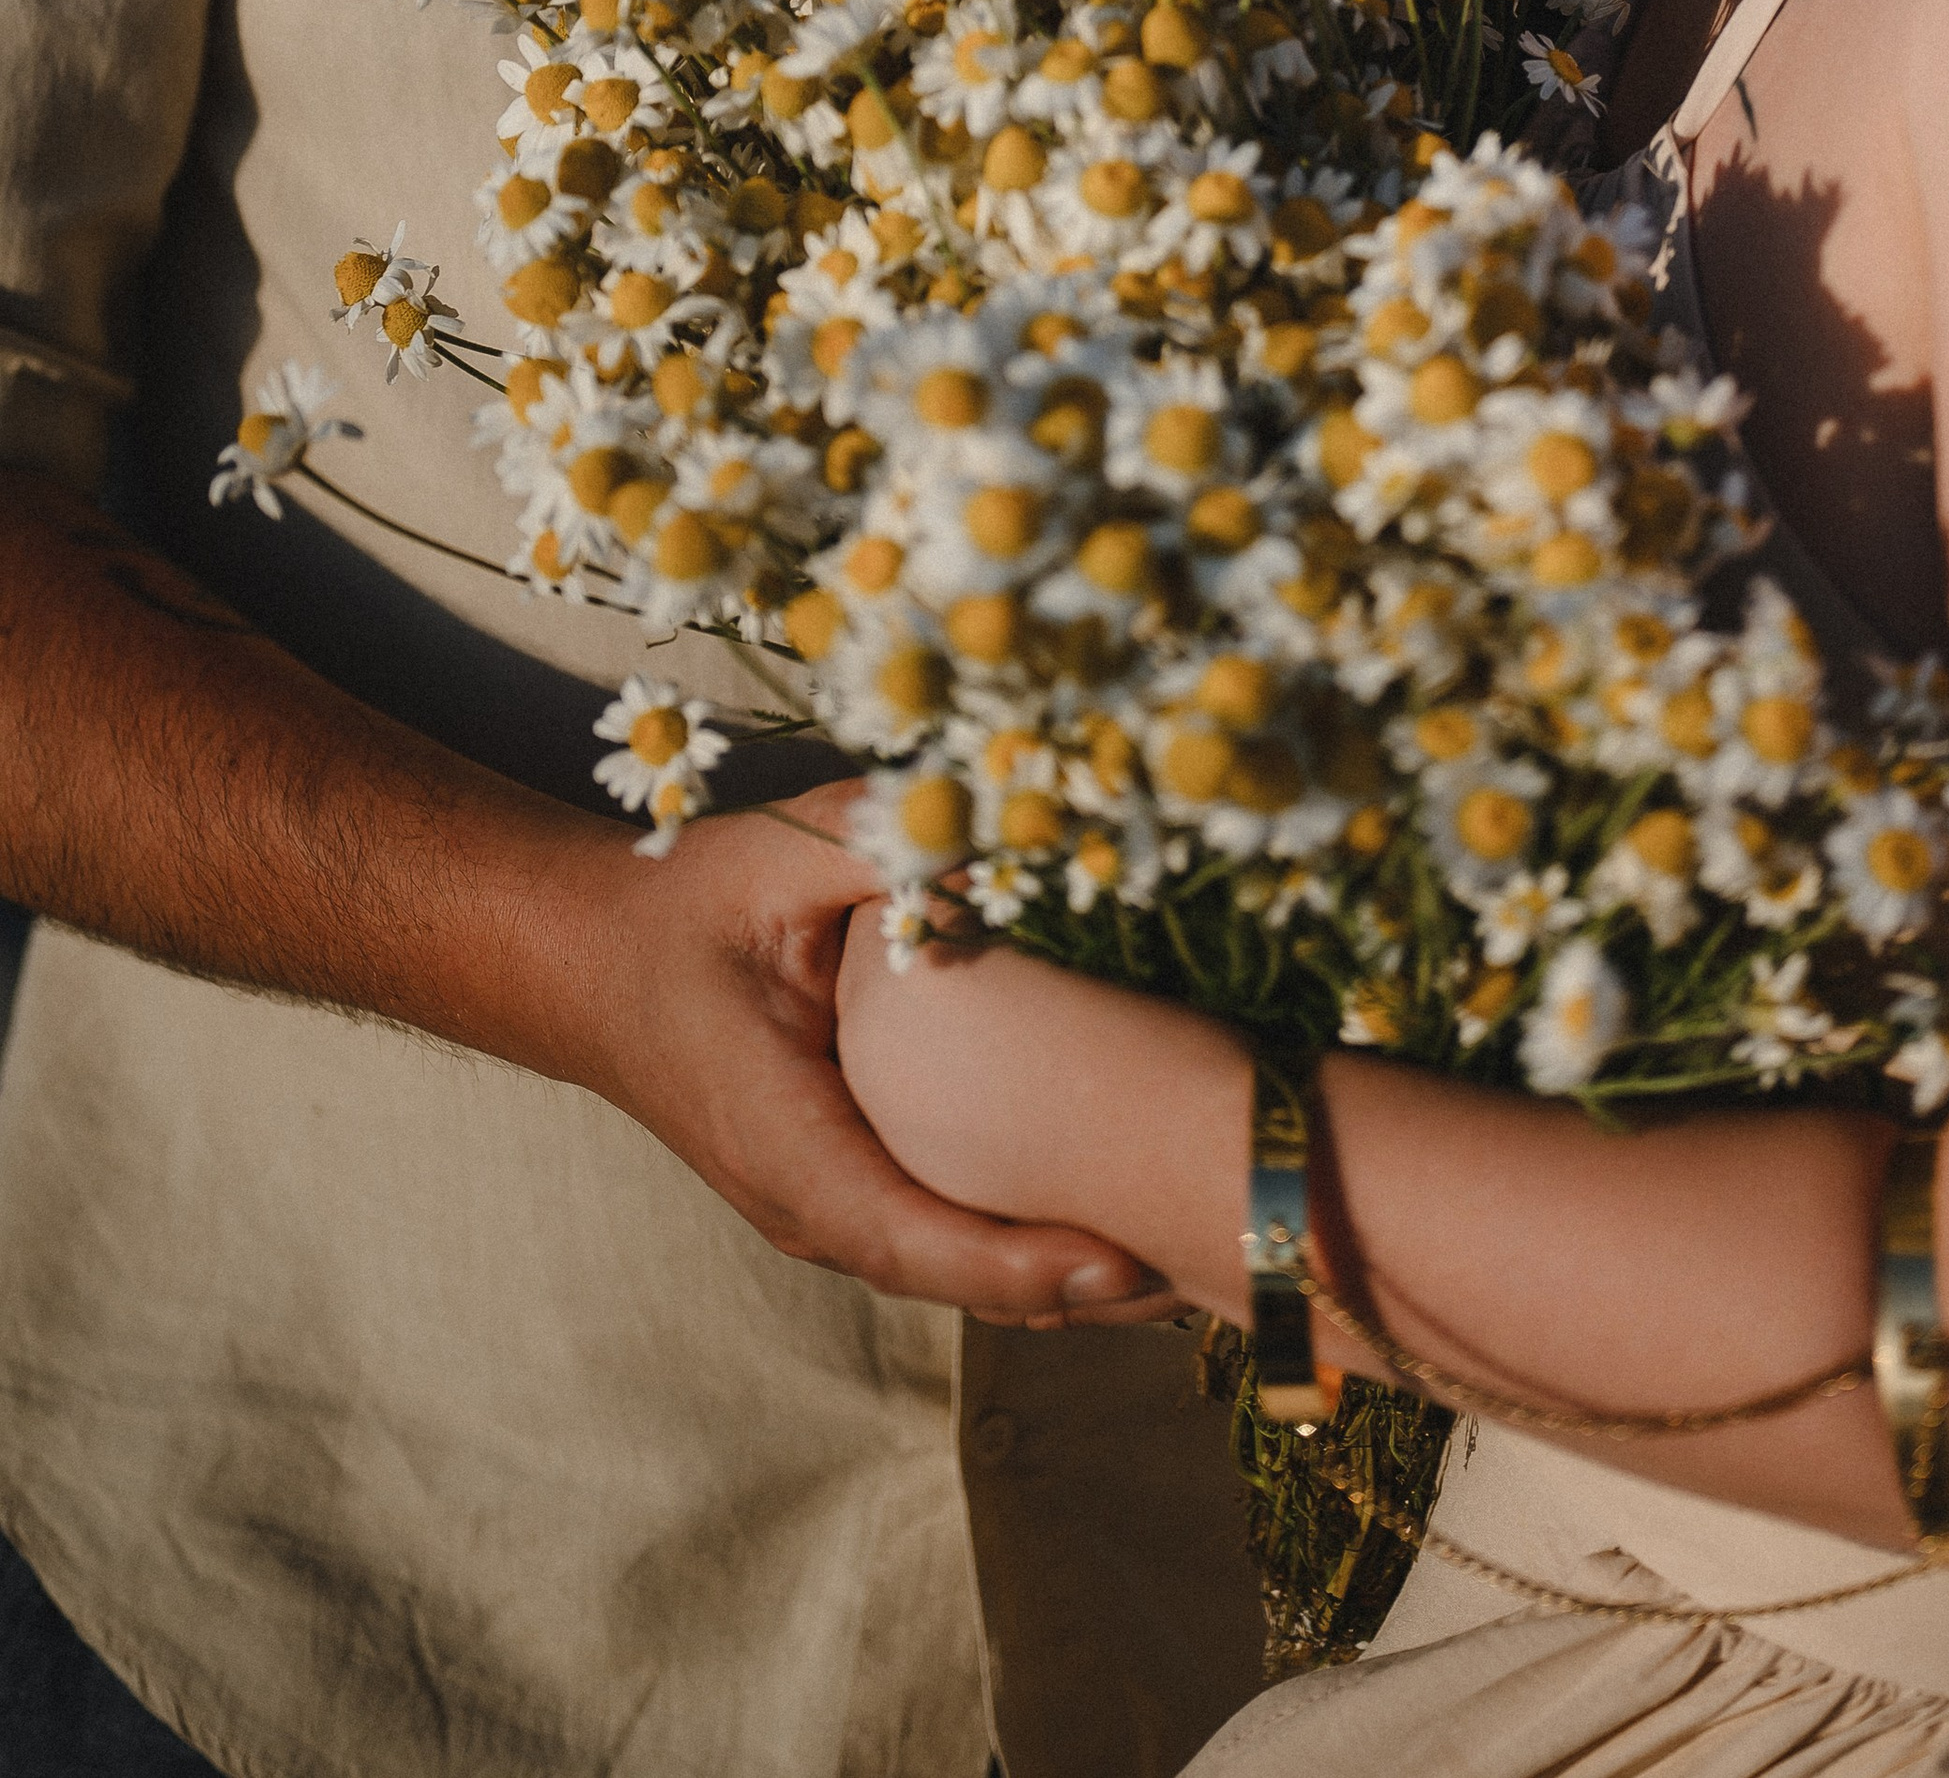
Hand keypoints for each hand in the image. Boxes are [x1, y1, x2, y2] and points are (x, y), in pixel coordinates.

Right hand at [559, 777, 1164, 1323]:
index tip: (1123, 1259)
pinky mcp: (862, 1182)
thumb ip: (878, 837)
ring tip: (1205, 1243)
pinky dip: (1041, 1233)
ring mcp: (841, 1206)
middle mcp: (820, 1206)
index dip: (1024, 1262)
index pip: (919, 1240)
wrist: (590, 964)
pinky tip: (1131, 1199)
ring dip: (1077, 1268)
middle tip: (1214, 1252)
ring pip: (973, 1270)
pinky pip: (960, 1230)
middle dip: (1088, 1283)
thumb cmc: (683, 912)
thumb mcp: (774, 858)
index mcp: (792, 1150)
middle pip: (969, 1280)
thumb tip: (994, 811)